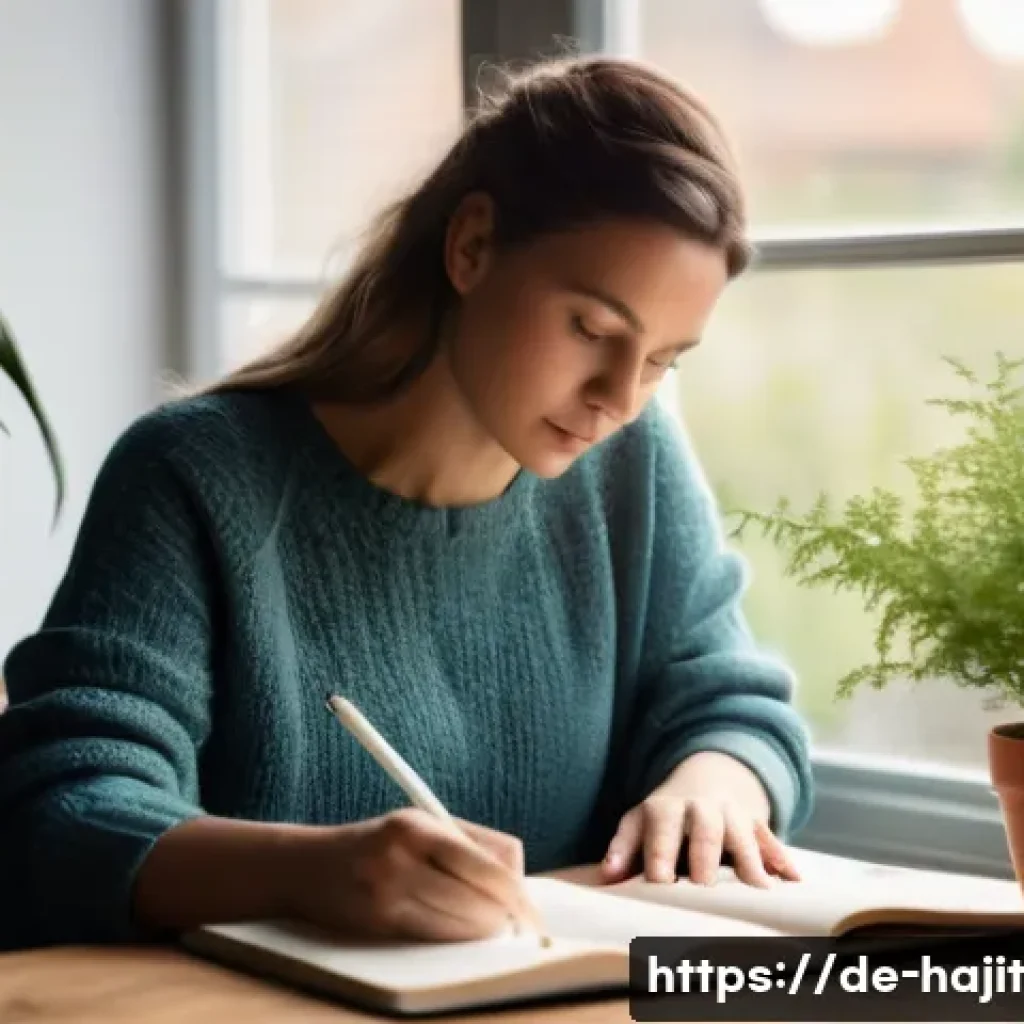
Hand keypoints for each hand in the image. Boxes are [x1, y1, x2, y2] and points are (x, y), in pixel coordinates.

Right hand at [285, 808, 543, 941]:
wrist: (306, 866)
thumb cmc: (377, 843)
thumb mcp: (419, 824)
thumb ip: (468, 842)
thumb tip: (518, 876)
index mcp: (418, 826)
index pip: (487, 864)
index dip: (517, 892)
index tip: (529, 907)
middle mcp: (402, 857)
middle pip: (480, 898)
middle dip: (504, 915)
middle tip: (515, 922)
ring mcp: (388, 892)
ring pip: (461, 924)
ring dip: (481, 930)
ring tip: (484, 923)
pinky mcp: (379, 923)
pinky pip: (435, 938)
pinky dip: (454, 937)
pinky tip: (456, 930)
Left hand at [600, 751, 800, 887]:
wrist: (708, 777)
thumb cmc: (665, 814)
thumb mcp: (640, 820)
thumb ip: (623, 847)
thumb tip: (607, 876)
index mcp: (666, 808)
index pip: (661, 833)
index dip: (660, 857)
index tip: (659, 882)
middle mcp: (701, 808)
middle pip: (704, 831)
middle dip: (705, 857)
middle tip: (706, 887)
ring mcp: (732, 815)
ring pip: (743, 835)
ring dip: (751, 860)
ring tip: (759, 889)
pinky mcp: (757, 824)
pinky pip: (772, 840)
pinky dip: (783, 858)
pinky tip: (794, 879)